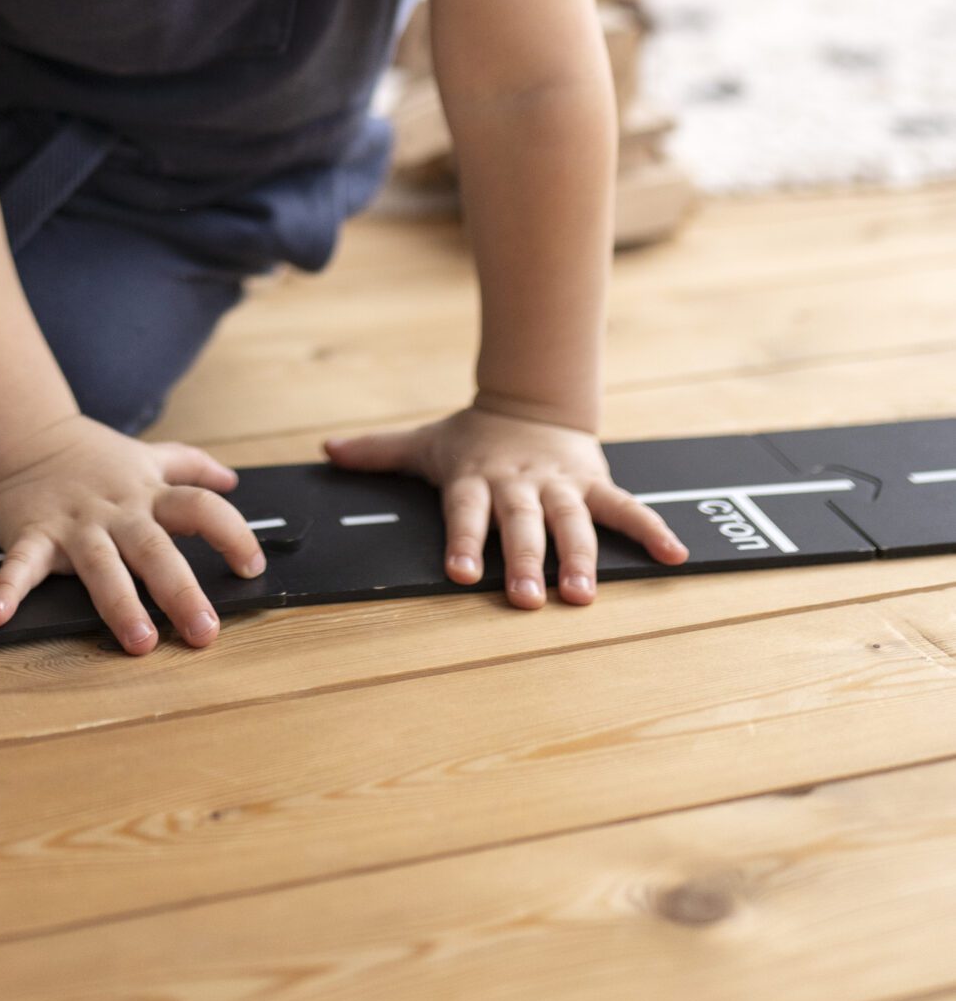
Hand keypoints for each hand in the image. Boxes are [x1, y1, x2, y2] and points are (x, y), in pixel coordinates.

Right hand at [0, 413, 267, 653]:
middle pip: (156, 549)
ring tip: (138, 641)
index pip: (200, 509)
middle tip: (203, 631)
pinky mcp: (32, 533)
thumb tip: (232, 480)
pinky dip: (7, 589)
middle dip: (181, 591)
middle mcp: (117, 511)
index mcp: (148, 494)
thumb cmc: (94, 458)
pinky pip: (20, 563)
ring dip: (120, 603)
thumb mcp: (147, 456)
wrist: (29, 437)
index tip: (251, 567)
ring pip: (101, 565)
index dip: (231, 534)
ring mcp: (74, 524)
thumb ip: (190, 465)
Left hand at [322, 400, 689, 606]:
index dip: (462, 540)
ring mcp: (560, 484)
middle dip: (523, 560)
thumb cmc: (473, 438)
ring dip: (579, 558)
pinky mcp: (594, 484)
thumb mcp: (426, 442)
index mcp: (476, 476)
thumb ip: (378, 452)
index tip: (458, 572)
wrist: (531, 400)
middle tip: (524, 599)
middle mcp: (518, 482)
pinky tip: (674, 556)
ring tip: (582, 594)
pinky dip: (651, 530)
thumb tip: (327, 452)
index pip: (466, 511)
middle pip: (521, 523)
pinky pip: (626, 508)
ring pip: (572, 522)